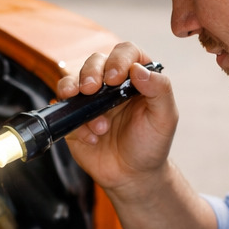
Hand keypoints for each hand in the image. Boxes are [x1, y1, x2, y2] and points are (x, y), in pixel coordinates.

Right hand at [56, 41, 177, 193]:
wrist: (132, 176)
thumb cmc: (150, 144)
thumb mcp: (165, 118)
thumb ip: (160, 90)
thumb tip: (138, 69)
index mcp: (135, 78)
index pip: (125, 52)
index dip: (118, 59)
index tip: (116, 77)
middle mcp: (110, 85)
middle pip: (94, 61)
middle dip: (90, 72)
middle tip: (92, 89)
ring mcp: (89, 101)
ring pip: (72, 80)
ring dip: (75, 90)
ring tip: (89, 114)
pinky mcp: (73, 119)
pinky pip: (64, 110)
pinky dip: (75, 122)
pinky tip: (92, 137)